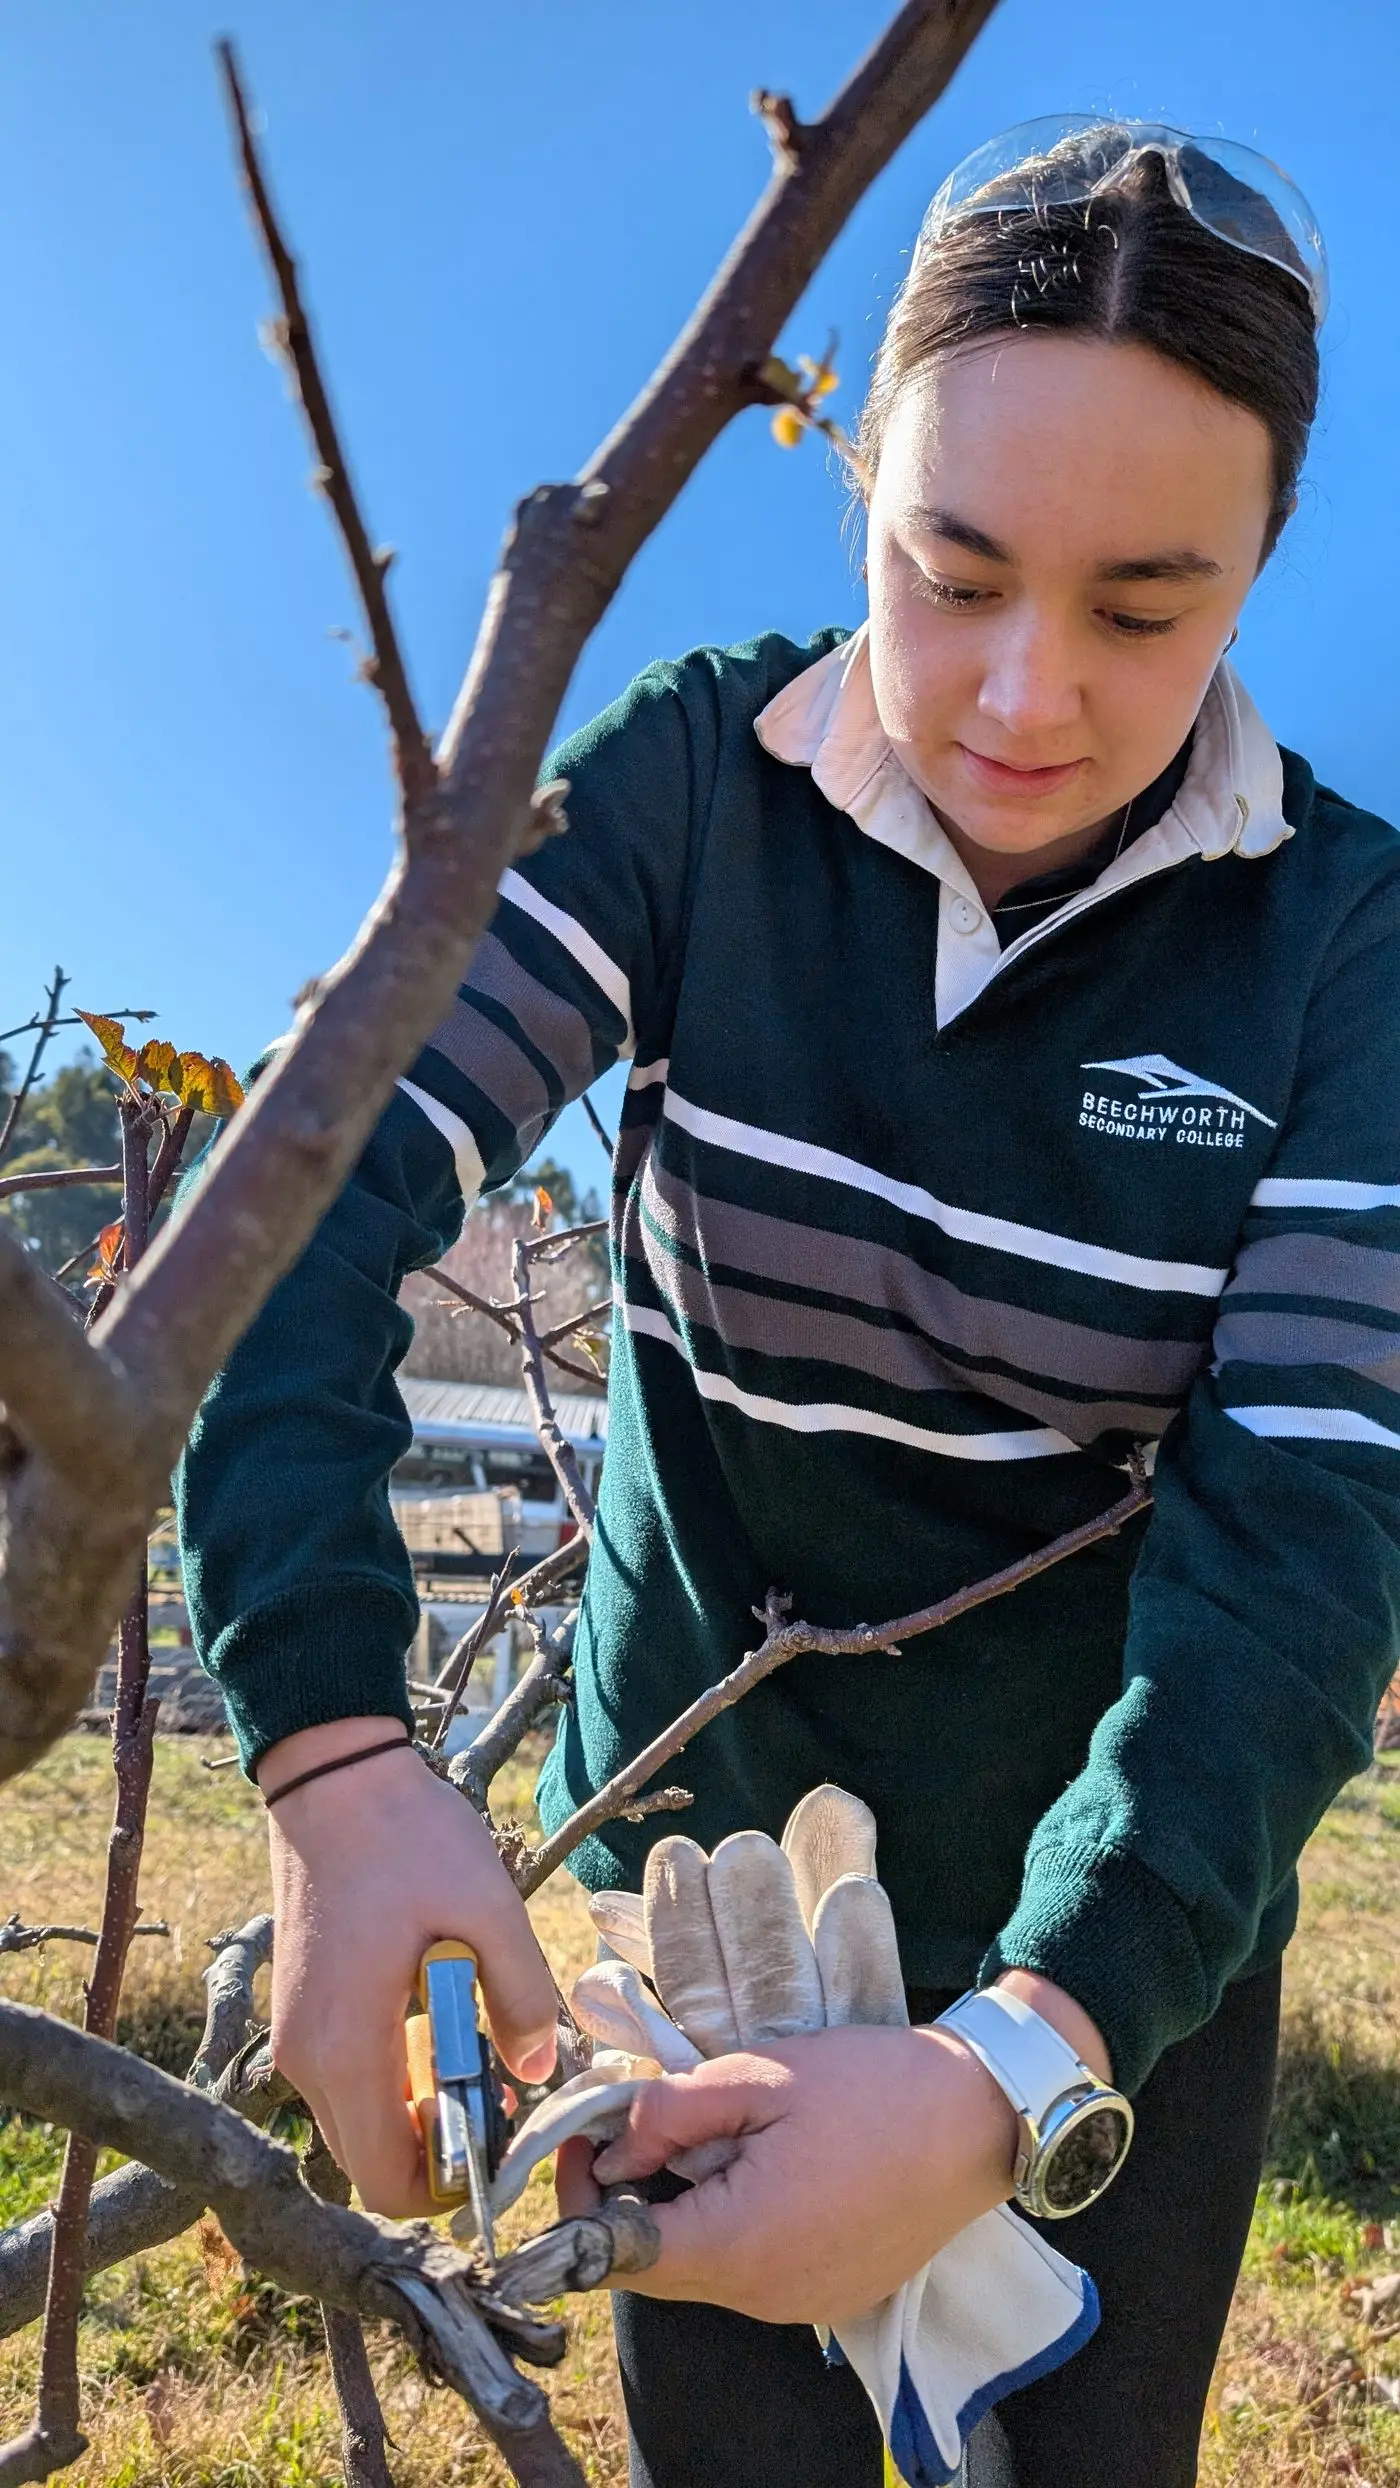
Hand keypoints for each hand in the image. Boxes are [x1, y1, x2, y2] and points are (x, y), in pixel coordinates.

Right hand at [258, 1717, 556, 2215]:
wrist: (332, 1779)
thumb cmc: (409, 1838)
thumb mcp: (489, 1907)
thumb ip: (522, 1995)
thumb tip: (537, 2068)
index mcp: (348, 2046)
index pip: (385, 2179)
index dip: (447, 2186)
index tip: (500, 2141)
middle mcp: (305, 2059)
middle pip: (370, 2162)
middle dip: (437, 2151)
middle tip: (497, 2094)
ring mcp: (295, 2037)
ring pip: (356, 2124)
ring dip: (415, 2114)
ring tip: (475, 2053)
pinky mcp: (298, 2014)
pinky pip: (346, 2083)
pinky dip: (391, 2081)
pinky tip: (436, 2024)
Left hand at [559, 2022, 1018, 2326]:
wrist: (980, 2117)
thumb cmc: (872, 2089)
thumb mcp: (759, 2077)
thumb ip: (670, 2114)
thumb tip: (613, 2147)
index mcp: (739, 2247)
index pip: (616, 2256)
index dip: (580, 2200)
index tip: (583, 2139)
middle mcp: (762, 2297)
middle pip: (656, 2266)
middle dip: (629, 2198)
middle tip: (636, 2124)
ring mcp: (799, 2304)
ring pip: (702, 2267)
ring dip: (682, 2209)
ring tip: (705, 2135)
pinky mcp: (827, 2293)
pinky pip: (750, 2269)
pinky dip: (729, 2223)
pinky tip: (755, 2164)